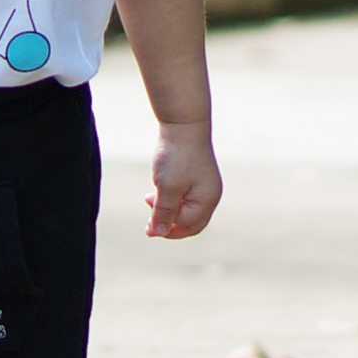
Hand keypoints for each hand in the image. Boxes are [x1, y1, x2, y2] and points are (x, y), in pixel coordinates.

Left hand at [145, 119, 220, 239]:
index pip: (187, 225)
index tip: (147, 224)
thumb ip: (163, 213)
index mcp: (208, 201)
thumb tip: (157, 233)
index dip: (166, 228)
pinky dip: (172, 198)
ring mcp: (206, 185)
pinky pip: (186, 196)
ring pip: (187, 209)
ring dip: (168, 210)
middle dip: (170, 224)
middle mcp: (211, 195)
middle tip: (149, 222)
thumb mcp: (167, 188)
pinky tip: (158, 189)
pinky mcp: (198, 176)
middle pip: (191, 223)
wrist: (184, 124)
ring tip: (150, 199)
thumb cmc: (177, 157)